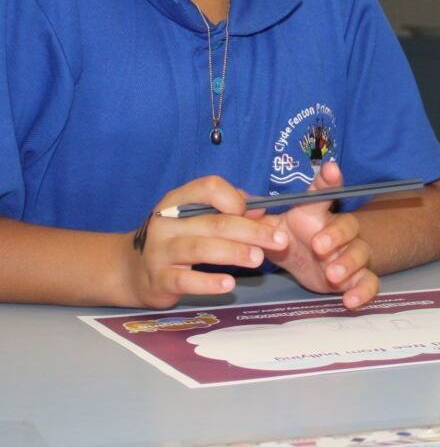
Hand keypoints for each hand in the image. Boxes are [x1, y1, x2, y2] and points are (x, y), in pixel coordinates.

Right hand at [121, 176, 289, 308]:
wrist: (130, 268)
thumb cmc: (176, 237)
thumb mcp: (195, 216)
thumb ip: (227, 208)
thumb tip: (261, 209)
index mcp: (178, 199)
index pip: (208, 187)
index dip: (235, 197)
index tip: (258, 212)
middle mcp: (167, 221)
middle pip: (215, 222)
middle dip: (251, 230)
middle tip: (278, 240)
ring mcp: (159, 250)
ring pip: (202, 248)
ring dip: (234, 252)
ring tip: (258, 259)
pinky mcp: (158, 279)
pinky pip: (186, 280)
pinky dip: (209, 282)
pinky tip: (229, 284)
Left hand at [259, 160, 378, 309]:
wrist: (313, 264)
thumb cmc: (292, 238)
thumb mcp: (273, 227)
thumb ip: (258, 216)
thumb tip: (237, 200)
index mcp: (317, 214)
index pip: (325, 192)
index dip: (329, 179)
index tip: (330, 169)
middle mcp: (339, 230)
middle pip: (347, 224)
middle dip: (335, 234)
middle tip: (318, 245)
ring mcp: (350, 253)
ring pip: (360, 252)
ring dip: (349, 262)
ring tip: (333, 274)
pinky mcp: (356, 277)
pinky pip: (369, 282)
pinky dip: (364, 291)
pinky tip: (350, 301)